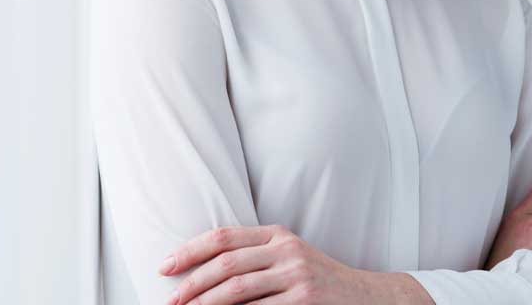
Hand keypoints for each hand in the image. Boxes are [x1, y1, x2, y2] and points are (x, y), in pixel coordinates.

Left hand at [159, 224, 389, 304]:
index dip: (190, 250)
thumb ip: (253, 257)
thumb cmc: (317, 280)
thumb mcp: (288, 258)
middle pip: (226, 263)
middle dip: (191, 283)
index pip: (223, 237)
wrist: (366, 297)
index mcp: (276, 234)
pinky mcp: (305, 299)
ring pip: (237, 289)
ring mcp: (297, 275)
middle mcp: (286, 249)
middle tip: (170, 300)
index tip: (165, 267)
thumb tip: (201, 273)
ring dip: (206, 304)